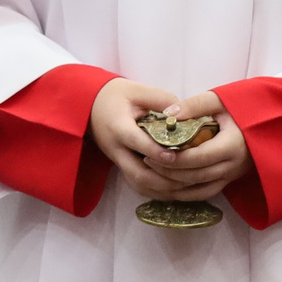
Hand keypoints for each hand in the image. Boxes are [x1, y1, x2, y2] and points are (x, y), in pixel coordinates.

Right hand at [86, 77, 181, 198]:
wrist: (90, 106)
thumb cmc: (115, 96)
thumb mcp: (136, 90)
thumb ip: (161, 99)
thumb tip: (185, 116)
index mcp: (117, 127)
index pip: (135, 142)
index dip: (155, 151)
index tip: (174, 156)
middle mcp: (116, 149)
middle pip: (138, 174)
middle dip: (165, 179)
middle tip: (190, 176)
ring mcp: (118, 162)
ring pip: (140, 185)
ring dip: (164, 189)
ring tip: (189, 186)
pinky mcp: (122, 167)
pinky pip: (140, 186)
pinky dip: (159, 191)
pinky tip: (177, 189)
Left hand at [140, 90, 252, 200]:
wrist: (269, 121)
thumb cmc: (243, 107)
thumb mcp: (220, 100)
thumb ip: (194, 106)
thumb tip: (168, 114)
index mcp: (233, 144)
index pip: (199, 158)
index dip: (175, 159)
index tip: (153, 152)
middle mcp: (234, 165)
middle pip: (196, 176)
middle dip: (169, 172)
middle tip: (147, 161)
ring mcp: (233, 175)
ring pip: (200, 188)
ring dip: (176, 185)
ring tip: (154, 173)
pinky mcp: (230, 179)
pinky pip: (207, 192)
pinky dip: (187, 193)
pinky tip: (169, 186)